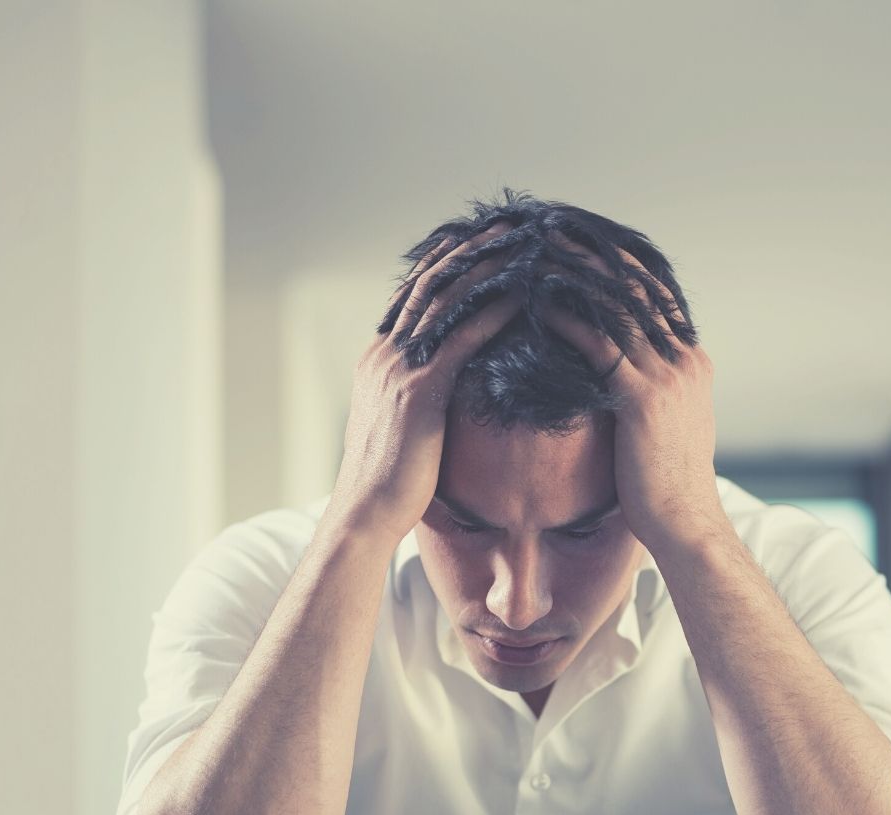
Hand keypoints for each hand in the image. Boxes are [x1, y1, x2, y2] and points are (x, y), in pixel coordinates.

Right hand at [323, 223, 519, 545]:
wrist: (365, 515)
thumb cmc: (391, 485)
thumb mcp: (401, 429)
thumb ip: (419, 398)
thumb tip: (445, 391)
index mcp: (379, 359)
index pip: (415, 295)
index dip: (447, 263)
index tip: (480, 237)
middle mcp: (385, 354)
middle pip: (431, 284)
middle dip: (470, 249)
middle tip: (508, 223)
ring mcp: (400, 370)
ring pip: (447, 301)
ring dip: (488, 267)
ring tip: (523, 242)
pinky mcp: (420, 392)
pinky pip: (463, 339)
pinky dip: (495, 310)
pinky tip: (524, 293)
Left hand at [541, 235, 728, 554]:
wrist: (685, 525)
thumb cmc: (665, 487)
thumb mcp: (668, 426)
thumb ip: (651, 391)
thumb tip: (623, 376)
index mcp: (692, 362)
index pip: (655, 294)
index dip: (618, 262)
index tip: (582, 237)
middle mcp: (685, 360)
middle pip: (636, 288)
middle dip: (594, 254)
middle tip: (554, 227)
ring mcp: (668, 377)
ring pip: (617, 308)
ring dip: (575, 275)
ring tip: (538, 250)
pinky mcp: (644, 399)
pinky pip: (600, 345)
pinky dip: (567, 320)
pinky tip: (535, 304)